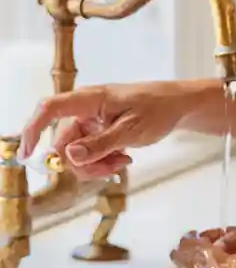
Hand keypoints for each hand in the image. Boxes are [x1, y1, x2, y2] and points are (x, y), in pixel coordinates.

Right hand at [19, 81, 190, 178]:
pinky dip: (102, 161)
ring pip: (76, 153)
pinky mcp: (98, 130)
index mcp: (90, 99)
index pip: (50, 109)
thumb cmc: (158, 109)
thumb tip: (69, 156)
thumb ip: (101, 144)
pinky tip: (123, 158)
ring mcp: (91, 121)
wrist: (177, 105)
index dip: (32, 130)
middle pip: (63, 143)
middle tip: (112, 168)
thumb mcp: (132, 130)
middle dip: (82, 163)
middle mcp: (85, 109)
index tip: (26, 155)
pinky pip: (88, 152)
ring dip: (95, 164)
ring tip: (122, 162)